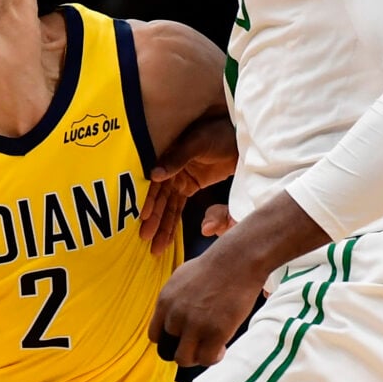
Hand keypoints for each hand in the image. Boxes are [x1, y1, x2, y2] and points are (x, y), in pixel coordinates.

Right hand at [139, 117, 237, 254]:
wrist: (239, 136)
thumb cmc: (217, 133)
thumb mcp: (198, 143)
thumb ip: (177, 158)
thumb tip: (154, 175)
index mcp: (168, 156)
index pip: (155, 182)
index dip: (149, 199)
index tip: (144, 217)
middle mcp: (169, 170)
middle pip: (159, 199)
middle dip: (153, 220)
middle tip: (145, 239)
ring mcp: (179, 179)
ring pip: (167, 207)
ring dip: (161, 227)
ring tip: (154, 248)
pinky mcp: (189, 186)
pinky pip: (177, 207)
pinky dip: (172, 223)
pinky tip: (165, 238)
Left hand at [148, 238, 268, 367]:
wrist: (237, 260)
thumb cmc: (214, 267)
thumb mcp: (180, 278)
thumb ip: (172, 301)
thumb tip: (170, 317)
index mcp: (165, 302)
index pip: (154, 336)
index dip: (169, 341)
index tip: (183, 338)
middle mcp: (176, 315)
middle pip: (168, 351)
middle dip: (183, 351)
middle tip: (198, 346)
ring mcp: (195, 324)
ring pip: (184, 359)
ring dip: (197, 357)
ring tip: (210, 347)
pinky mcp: (216, 331)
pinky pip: (207, 359)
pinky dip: (213, 358)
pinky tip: (222, 346)